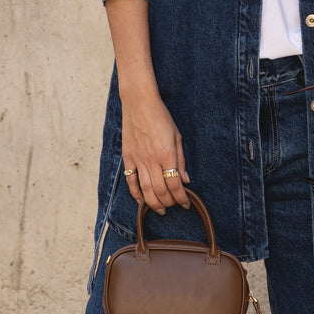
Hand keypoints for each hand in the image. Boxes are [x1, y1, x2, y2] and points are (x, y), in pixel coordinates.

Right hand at [120, 90, 190, 213]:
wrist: (139, 103)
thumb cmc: (161, 117)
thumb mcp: (177, 136)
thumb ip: (181, 160)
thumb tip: (185, 180)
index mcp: (167, 154)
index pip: (175, 184)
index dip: (182, 198)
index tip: (186, 203)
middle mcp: (152, 160)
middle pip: (161, 191)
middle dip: (170, 203)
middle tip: (174, 206)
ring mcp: (138, 160)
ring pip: (145, 190)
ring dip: (154, 204)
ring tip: (161, 210)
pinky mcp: (128, 158)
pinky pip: (130, 181)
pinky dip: (135, 194)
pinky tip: (141, 201)